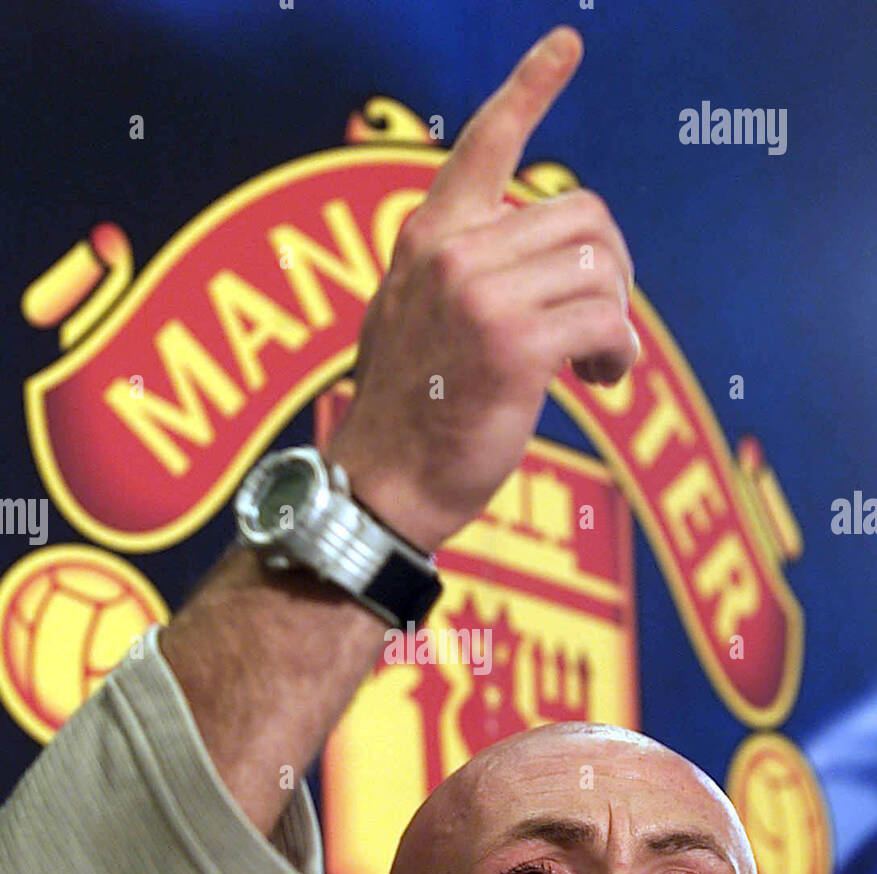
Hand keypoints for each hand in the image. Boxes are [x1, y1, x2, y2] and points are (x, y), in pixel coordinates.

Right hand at [330, 26, 636, 552]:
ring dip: (618, 318)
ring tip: (599, 364)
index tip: (568, 43)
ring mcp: (481, 296)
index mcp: (427, 238)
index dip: (530, 88)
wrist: (381, 487)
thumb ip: (459, 276)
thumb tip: (533, 266)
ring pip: (602, 268)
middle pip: (584, 216)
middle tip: (604, 320)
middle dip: (614, 269)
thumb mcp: (411, 320)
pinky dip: (620, 355)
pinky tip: (602, 383)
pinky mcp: (515, 348)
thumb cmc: (404, 415)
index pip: (484, 144)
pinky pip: (607, 323)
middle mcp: (452, 252)